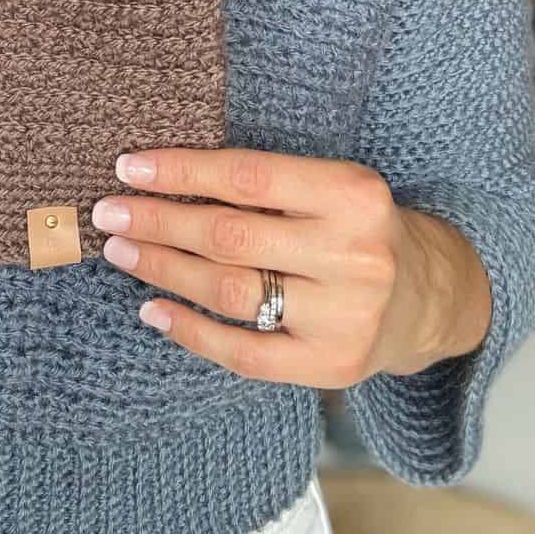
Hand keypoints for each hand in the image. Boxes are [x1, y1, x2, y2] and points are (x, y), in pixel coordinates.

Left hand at [90, 148, 479, 387]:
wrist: (427, 297)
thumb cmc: (356, 228)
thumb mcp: (329, 187)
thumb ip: (264, 183)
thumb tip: (157, 177)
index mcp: (353, 194)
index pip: (247, 178)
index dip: (181, 171)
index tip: (128, 168)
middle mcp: (354, 256)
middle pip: (230, 236)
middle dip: (158, 222)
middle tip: (107, 213)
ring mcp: (345, 317)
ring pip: (230, 291)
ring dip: (164, 269)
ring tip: (121, 252)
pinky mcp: (330, 365)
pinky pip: (244, 353)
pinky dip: (190, 331)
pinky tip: (152, 310)